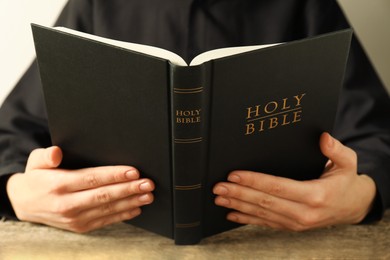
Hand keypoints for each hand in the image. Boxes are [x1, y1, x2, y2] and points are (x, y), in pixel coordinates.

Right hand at [6, 146, 153, 232]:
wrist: (25, 205)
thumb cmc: (36, 178)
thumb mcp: (36, 162)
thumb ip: (46, 156)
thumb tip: (56, 153)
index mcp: (59, 185)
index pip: (92, 178)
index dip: (115, 175)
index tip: (134, 171)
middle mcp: (67, 204)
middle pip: (104, 195)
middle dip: (129, 189)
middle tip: (148, 183)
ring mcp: (74, 218)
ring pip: (107, 209)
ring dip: (130, 202)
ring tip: (148, 196)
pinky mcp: (80, 227)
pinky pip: (105, 221)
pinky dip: (122, 215)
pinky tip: (136, 208)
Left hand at [213, 133, 375, 230]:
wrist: (354, 207)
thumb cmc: (346, 182)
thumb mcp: (348, 162)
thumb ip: (336, 150)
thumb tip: (323, 137)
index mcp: (315, 195)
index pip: (278, 187)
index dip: (254, 181)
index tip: (234, 175)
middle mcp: (304, 213)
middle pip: (264, 202)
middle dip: (239, 194)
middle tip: (218, 187)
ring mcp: (297, 223)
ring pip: (262, 214)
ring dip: (238, 206)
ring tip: (219, 199)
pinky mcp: (291, 227)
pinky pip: (266, 224)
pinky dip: (247, 219)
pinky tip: (232, 214)